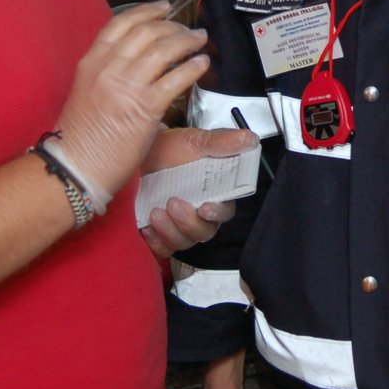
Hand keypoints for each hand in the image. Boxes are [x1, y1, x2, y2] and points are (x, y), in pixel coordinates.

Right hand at [52, 1, 210, 199]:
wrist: (77, 166)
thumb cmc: (82, 135)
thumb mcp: (86, 91)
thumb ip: (107, 71)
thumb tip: (136, 59)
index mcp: (91, 62)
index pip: (121, 23)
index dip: (147, 11)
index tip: (164, 7)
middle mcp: (108, 69)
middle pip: (147, 32)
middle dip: (172, 26)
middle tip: (188, 29)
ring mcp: (126, 87)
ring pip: (164, 50)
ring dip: (187, 41)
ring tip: (199, 40)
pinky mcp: (145, 108)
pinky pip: (175, 79)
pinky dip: (192, 67)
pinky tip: (201, 64)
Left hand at [138, 128, 254, 256]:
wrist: (138, 156)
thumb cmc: (169, 149)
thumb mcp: (194, 141)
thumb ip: (222, 142)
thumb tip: (250, 139)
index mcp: (213, 192)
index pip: (225, 211)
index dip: (218, 213)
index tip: (205, 208)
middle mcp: (198, 212)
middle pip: (205, 231)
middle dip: (189, 222)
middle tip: (172, 203)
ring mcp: (178, 225)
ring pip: (184, 242)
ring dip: (171, 231)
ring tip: (155, 211)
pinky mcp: (159, 233)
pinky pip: (163, 248)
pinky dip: (156, 241)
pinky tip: (147, 226)